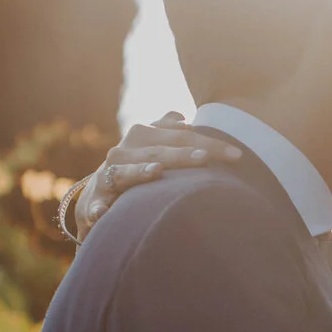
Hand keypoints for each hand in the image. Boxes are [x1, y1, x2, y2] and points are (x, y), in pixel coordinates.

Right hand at [64, 114, 242, 235]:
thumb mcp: (149, 145)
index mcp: (143, 135)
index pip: (182, 136)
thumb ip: (166, 130)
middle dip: (184, 156)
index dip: (208, 143)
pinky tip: (102, 215)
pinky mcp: (95, 200)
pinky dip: (97, 210)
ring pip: (126, 172)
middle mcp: (125, 151)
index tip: (236, 155)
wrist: (96, 191)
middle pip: (159, 152)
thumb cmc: (134, 165)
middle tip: (206, 159)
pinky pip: (95, 206)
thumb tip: (183, 116)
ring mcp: (108, 174)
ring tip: (156, 172)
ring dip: (140, 172)